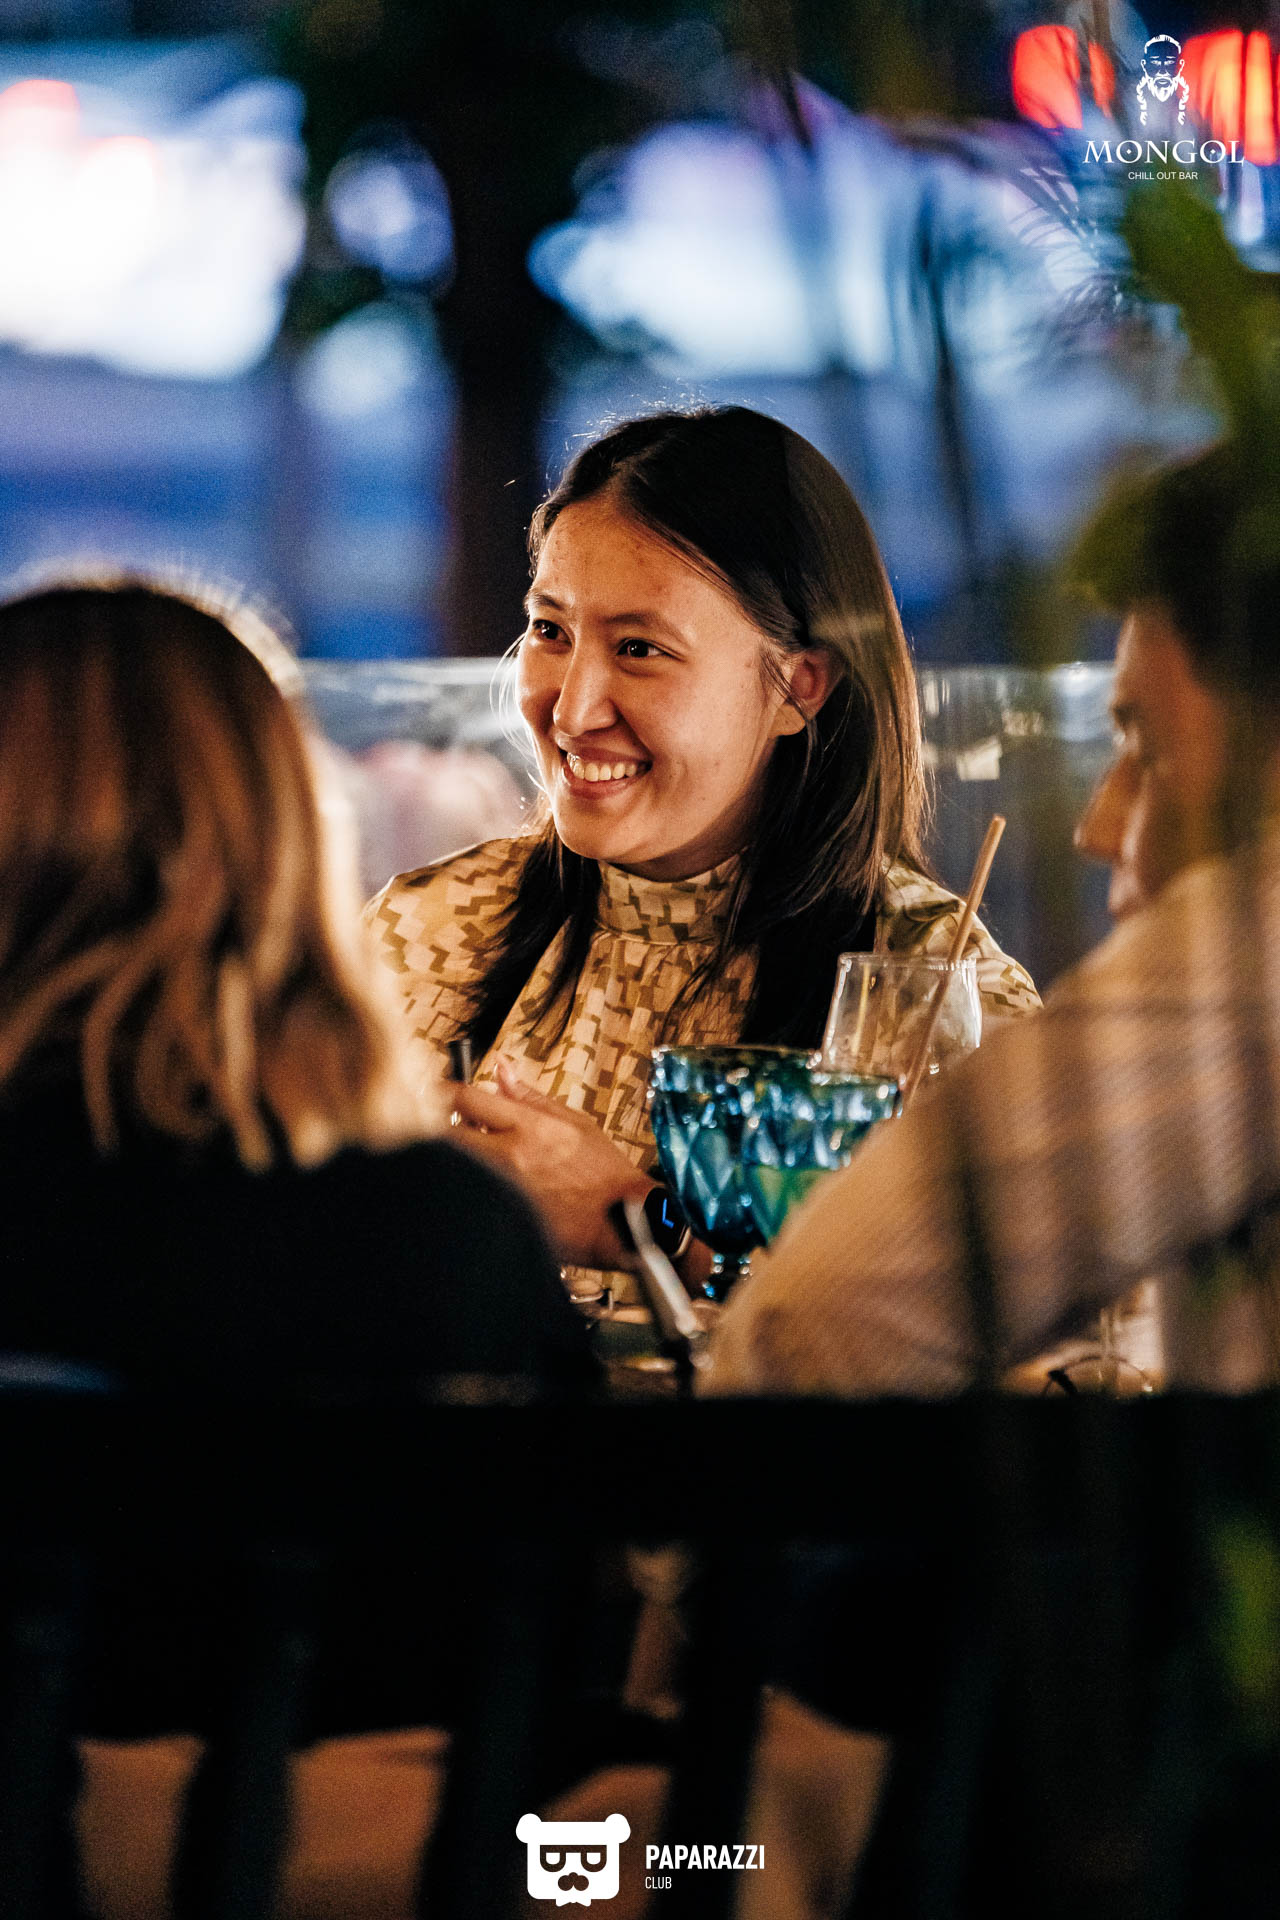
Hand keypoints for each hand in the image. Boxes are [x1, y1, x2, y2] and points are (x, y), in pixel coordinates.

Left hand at [450, 1058, 651, 1270]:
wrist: (622, 1219)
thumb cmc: (602, 1171)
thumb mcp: (573, 1122)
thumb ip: (530, 1097)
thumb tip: (501, 1068)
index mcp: (529, 1127)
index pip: (468, 1099)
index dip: (443, 1091)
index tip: (436, 1090)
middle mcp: (511, 1156)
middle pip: (448, 1135)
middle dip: (440, 1127)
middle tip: (445, 1126)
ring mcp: (504, 1189)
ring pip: (456, 1167)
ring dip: (453, 1157)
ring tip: (469, 1157)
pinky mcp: (504, 1215)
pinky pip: (470, 1195)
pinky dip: (468, 1185)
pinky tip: (481, 1185)